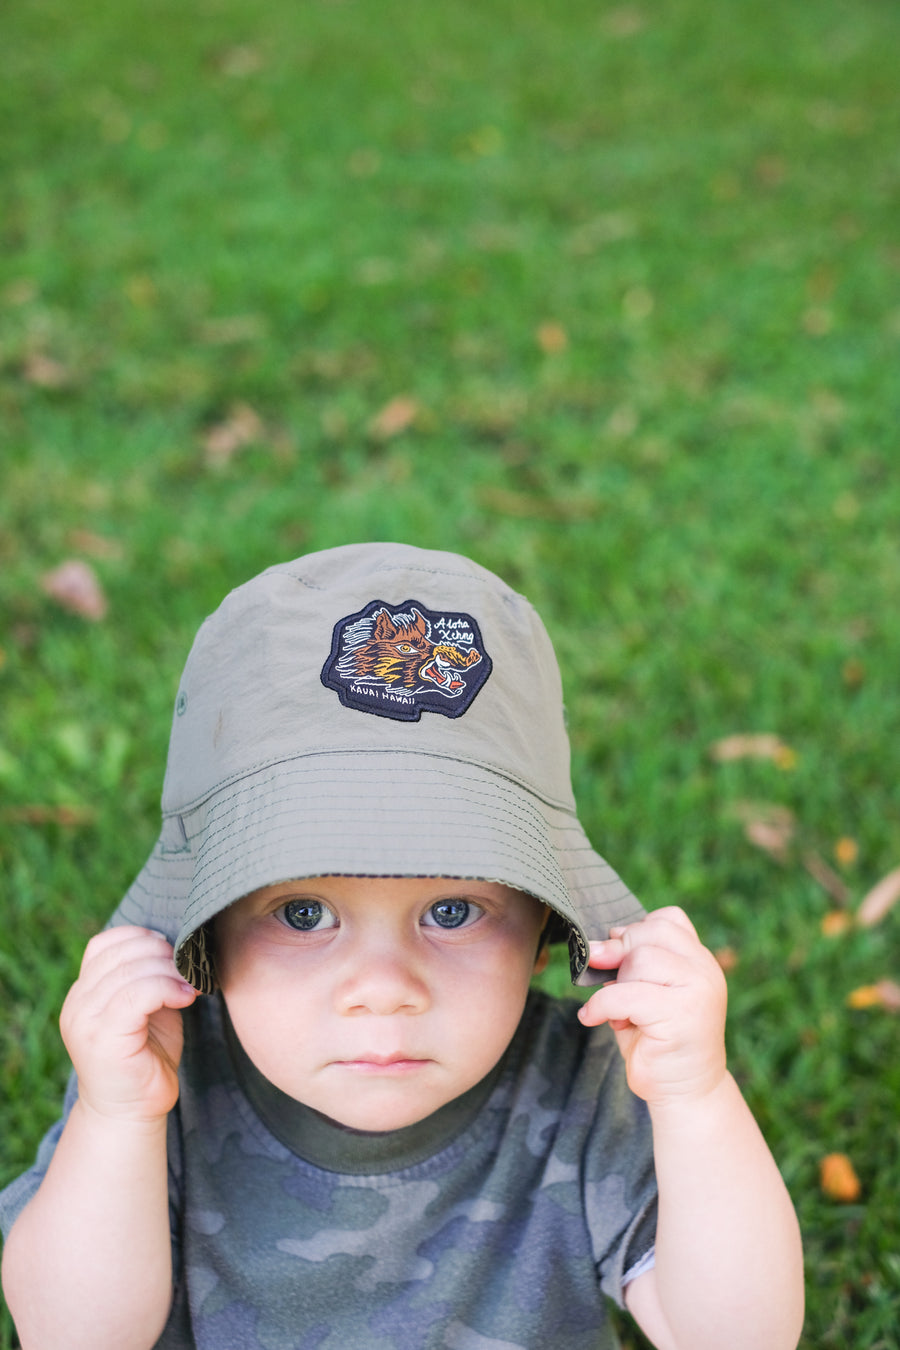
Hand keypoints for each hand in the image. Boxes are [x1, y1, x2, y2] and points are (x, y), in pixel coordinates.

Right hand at [59, 927, 197, 1124]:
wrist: (130, 1113)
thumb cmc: (144, 1059)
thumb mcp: (145, 1008)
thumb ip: (147, 977)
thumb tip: (177, 946)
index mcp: (82, 993)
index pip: (104, 944)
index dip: (141, 939)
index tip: (171, 953)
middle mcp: (77, 1004)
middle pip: (120, 952)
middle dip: (161, 953)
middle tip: (187, 969)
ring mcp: (86, 1021)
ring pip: (131, 971)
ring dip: (170, 971)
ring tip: (190, 985)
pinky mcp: (104, 1038)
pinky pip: (137, 995)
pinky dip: (167, 988)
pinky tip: (186, 997)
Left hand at [578, 906, 727, 1108]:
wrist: (685, 1092)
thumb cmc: (659, 1041)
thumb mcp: (643, 992)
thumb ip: (629, 964)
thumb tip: (600, 942)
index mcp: (700, 960)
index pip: (668, 919)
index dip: (635, 932)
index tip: (619, 960)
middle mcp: (705, 970)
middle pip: (647, 935)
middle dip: (619, 957)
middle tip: (613, 986)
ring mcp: (699, 990)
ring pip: (638, 961)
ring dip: (615, 985)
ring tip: (620, 1013)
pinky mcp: (682, 1015)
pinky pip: (624, 994)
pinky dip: (600, 1006)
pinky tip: (592, 1018)